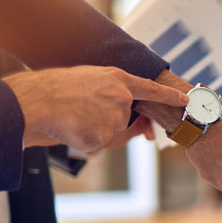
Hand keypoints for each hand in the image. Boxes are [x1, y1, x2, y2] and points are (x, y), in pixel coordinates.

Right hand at [4, 66, 186, 152]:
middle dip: (113, 121)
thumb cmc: (58, 88)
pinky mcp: (103, 137)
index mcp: (117, 80)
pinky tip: (72, 128)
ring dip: (96, 130)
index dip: (169, 96)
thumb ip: (113, 91)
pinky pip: (99, 144)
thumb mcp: (90, 79)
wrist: (36, 102)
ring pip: (113, 133)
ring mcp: (113, 119)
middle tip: (86, 112)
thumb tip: (129, 110)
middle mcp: (121, 98)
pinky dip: (86, 140)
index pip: (151, 90)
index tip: (185, 101)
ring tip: (74, 116)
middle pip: (127, 119)